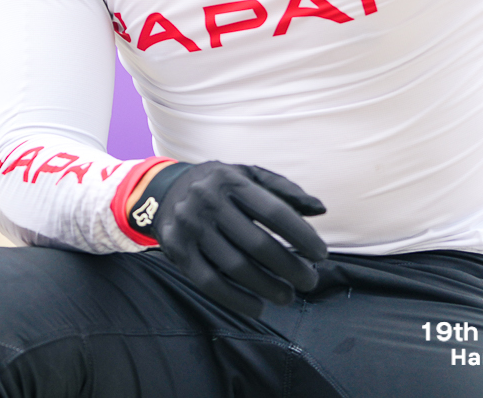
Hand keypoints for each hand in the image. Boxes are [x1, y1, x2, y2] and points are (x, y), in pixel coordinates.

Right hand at [143, 161, 327, 317]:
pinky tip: (257, 307)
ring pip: (236, 267)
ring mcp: (189, 227)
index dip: (302, 236)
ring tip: (288, 296)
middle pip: (258, 244)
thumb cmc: (218, 186)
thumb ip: (284, 190)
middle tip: (310, 281)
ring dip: (268, 288)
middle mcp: (207, 201)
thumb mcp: (248, 175)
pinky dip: (237, 300)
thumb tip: (319, 209)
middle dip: (291, 268)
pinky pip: (210, 283)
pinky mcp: (177, 250)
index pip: (274, 212)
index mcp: (229, 180)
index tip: (320, 255)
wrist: (162, 190)